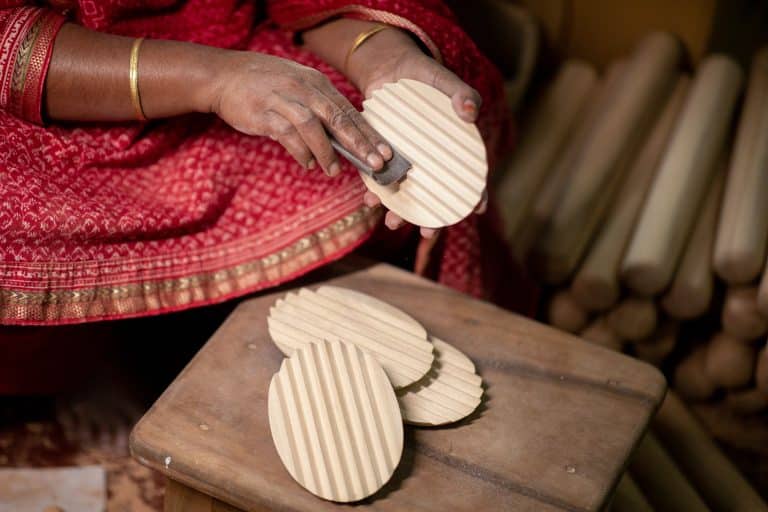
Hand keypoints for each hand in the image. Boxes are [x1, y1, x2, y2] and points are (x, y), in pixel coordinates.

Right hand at [208, 51, 391, 175]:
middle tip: (375, 164)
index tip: (386, 153)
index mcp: (317, 84)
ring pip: (313, 127)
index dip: (368, 133)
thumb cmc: (266, 86)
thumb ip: (320, 109)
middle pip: (338, 118)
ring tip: (334, 170)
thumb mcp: (298, 88)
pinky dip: (300, 152)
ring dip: (326, 151)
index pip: (349, 111)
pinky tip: (307, 164)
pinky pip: (287, 135)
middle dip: (360, 143)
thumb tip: (345, 138)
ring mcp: (283, 100)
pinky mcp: (264, 113)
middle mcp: (303, 89)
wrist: (224, 76)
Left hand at [350, 31, 487, 237]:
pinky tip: (369, 199)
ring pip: (408, 193)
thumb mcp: (443, 80)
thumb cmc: (425, 76)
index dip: (476, 194)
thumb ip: (461, 93)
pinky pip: (381, 180)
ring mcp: (409, 162)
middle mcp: (432, 162)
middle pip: (437, 195)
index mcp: (455, 148)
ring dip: (400, 212)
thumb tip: (470, 111)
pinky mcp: (386, 158)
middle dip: (433, 219)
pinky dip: (375, 192)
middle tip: (428, 233)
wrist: (389, 69)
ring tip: (392, 223)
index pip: (472, 175)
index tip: (476, 210)